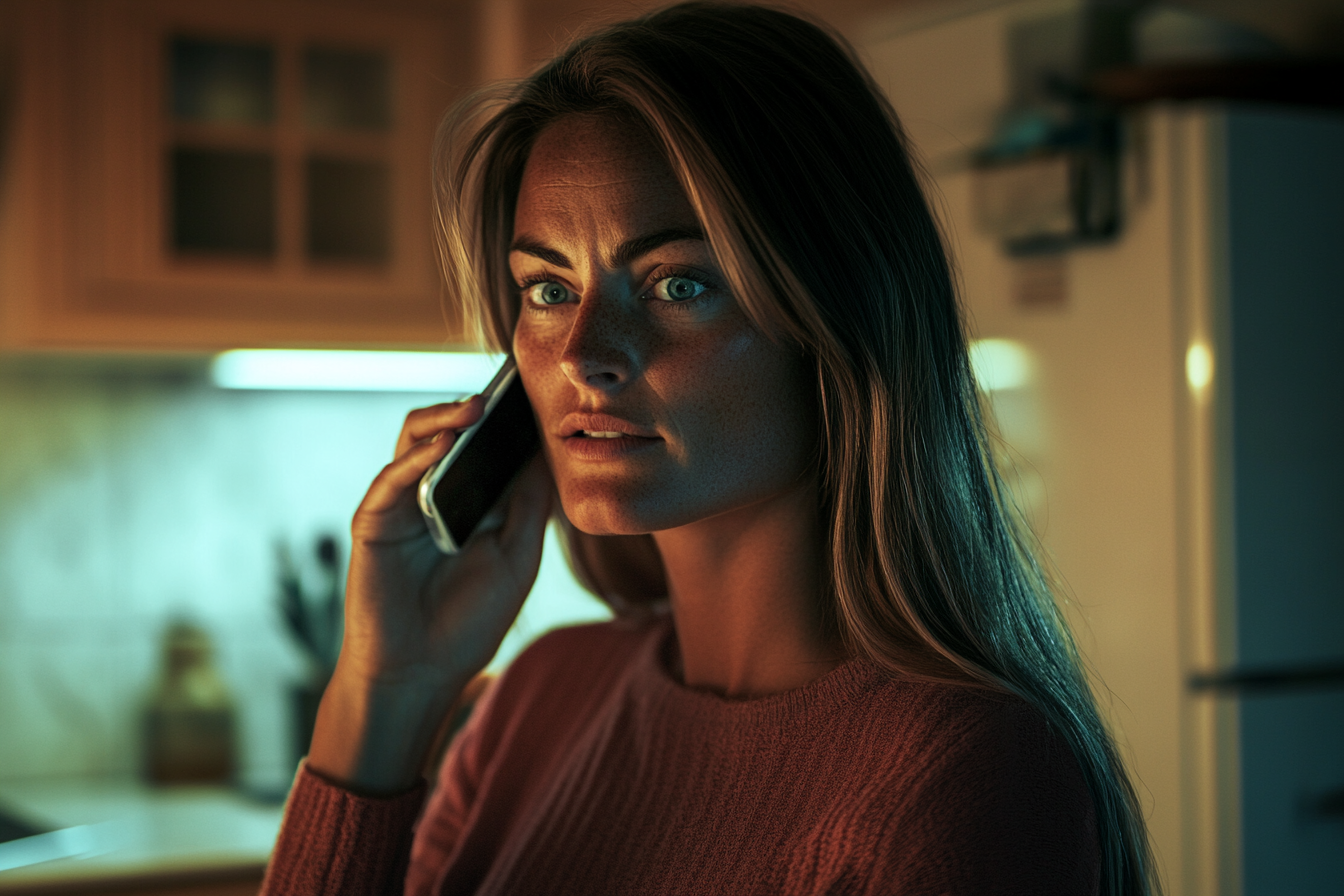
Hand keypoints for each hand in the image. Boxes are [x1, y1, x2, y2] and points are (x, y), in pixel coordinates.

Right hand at [307, 396, 551, 793]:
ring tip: (476, 407)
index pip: (486, 447)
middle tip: (505, 389)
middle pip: (448, 432)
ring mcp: (401, 505)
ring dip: (443, 417)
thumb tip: (545, 453)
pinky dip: (417, 457)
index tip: (532, 391)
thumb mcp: (517, 558)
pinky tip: (443, 444)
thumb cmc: (469, 622)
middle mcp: (434, 496)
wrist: (422, 673)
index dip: (506, 420)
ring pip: (414, 441)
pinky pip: (392, 478)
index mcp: (470, 503)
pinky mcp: (374, 521)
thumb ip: (528, 507)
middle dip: (474, 407)